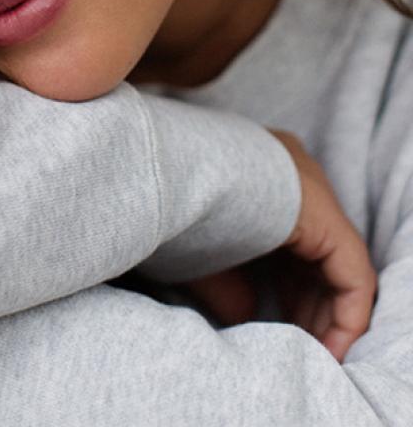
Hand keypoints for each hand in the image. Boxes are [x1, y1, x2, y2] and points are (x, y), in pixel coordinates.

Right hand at [183, 129, 375, 362]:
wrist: (170, 176)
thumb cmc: (173, 210)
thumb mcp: (201, 254)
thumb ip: (230, 283)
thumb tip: (249, 313)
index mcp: (260, 171)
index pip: (290, 237)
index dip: (288, 287)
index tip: (279, 324)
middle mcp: (292, 171)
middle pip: (316, 251)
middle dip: (309, 303)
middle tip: (302, 345)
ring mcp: (312, 188)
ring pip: (338, 264)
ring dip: (327, 313)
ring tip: (316, 352)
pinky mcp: (327, 215)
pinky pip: (352, 273)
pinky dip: (346, 314)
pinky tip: (330, 346)